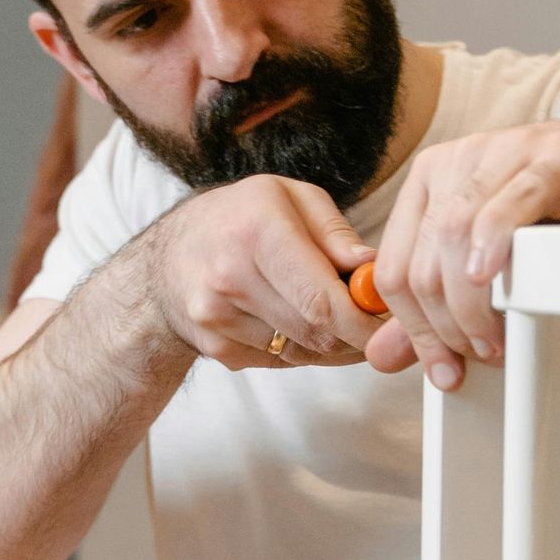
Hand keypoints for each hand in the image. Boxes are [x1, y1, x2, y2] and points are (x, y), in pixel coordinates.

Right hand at [143, 175, 382, 370]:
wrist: (166, 258)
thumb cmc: (239, 218)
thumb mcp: (290, 197)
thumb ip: (336, 234)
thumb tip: (374, 271)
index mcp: (256, 231)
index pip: (322, 299)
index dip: (365, 322)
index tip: (393, 325)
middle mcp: (230, 276)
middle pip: (317, 332)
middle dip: (357, 335)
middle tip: (378, 324)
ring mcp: (217, 318)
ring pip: (303, 353)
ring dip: (333, 344)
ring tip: (340, 318)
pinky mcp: (216, 348)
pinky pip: (280, 362)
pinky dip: (303, 349)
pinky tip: (299, 323)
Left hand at [362, 117, 559, 387]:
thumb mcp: (499, 258)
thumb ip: (439, 305)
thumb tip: (384, 357)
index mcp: (433, 181)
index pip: (392, 268)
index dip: (413, 330)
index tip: (443, 368)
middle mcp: (458, 161)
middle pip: (420, 261)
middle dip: (441, 326)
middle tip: (475, 359)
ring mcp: (505, 153)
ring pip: (454, 237)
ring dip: (469, 304)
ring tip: (494, 341)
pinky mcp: (554, 157)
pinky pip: (510, 203)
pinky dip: (492, 244)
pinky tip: (491, 277)